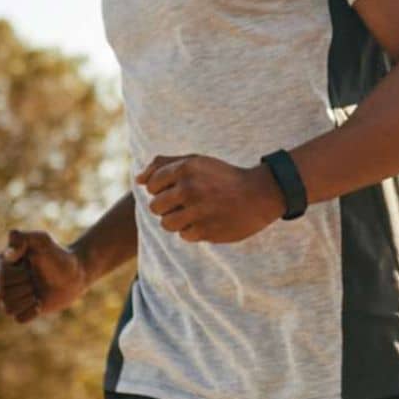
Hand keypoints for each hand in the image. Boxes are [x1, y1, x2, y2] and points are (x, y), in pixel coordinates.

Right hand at [0, 230, 88, 323]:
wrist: (75, 273)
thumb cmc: (59, 255)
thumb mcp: (43, 241)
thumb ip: (25, 237)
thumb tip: (8, 253)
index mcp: (2, 263)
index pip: (0, 278)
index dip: (19, 275)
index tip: (29, 266)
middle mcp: (2, 280)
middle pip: (3, 295)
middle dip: (25, 287)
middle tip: (35, 279)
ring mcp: (12, 295)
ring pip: (8, 309)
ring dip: (27, 300)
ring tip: (36, 291)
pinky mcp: (23, 309)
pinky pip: (18, 318)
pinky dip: (31, 312)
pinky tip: (39, 302)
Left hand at [136, 154, 285, 244]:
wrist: (261, 195)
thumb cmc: (223, 177)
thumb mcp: (196, 162)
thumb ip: (164, 165)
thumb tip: (138, 179)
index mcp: (185, 169)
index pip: (151, 185)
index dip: (163, 188)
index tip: (181, 188)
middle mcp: (189, 188)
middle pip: (155, 206)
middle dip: (168, 206)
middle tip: (189, 203)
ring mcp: (197, 211)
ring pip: (167, 224)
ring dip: (178, 221)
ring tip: (196, 214)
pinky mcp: (206, 230)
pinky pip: (185, 235)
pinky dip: (194, 231)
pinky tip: (209, 221)